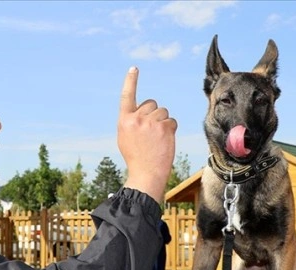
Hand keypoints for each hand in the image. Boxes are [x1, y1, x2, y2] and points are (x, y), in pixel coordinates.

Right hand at [118, 67, 176, 202]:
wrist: (146, 173)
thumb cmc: (136, 157)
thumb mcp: (125, 138)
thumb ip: (131, 121)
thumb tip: (143, 110)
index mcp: (124, 120)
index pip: (127, 96)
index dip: (130, 81)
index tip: (134, 69)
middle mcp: (136, 118)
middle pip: (152, 103)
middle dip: (154, 114)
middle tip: (152, 132)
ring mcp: (151, 122)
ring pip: (163, 112)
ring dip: (163, 123)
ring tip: (157, 140)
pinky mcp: (164, 127)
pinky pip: (171, 121)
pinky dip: (170, 130)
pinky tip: (165, 142)